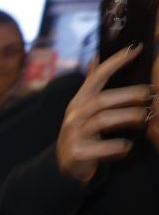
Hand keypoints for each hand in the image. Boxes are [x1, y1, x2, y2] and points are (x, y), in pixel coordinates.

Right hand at [56, 44, 152, 183]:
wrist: (64, 165)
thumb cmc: (82, 132)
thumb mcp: (83, 108)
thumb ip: (92, 85)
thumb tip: (97, 58)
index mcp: (79, 101)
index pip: (96, 77)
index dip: (115, 62)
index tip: (135, 49)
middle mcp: (74, 115)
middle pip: (102, 99)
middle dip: (129, 94)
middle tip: (151, 92)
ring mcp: (74, 134)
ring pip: (102, 120)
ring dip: (128, 116)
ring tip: (146, 116)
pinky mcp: (78, 153)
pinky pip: (103, 147)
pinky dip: (119, 146)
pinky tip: (129, 146)